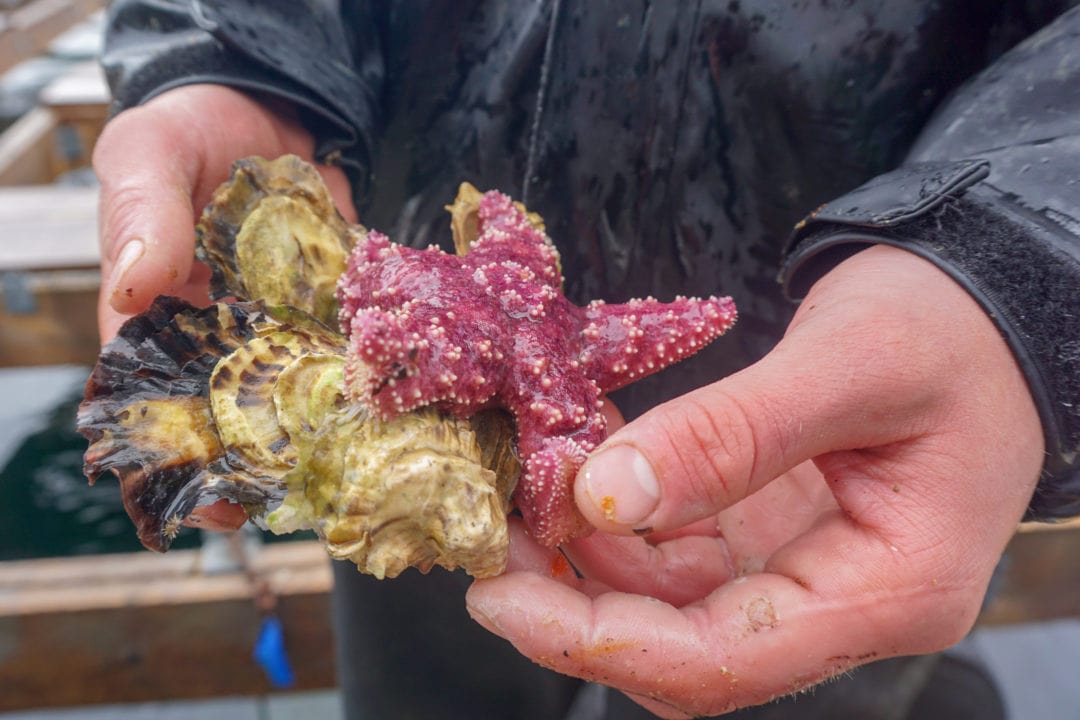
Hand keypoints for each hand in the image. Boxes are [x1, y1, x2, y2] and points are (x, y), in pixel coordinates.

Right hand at [93, 83, 355, 530]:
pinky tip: (408, 405)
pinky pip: (354, 341)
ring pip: (302, 389)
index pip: (160, 399)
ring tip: (368, 474)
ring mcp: (284, 320)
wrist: (266, 100)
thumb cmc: (186, 128)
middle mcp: (223, 332)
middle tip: (311, 505)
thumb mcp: (147, 155)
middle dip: (271, 461)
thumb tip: (135, 288)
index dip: (185, 458)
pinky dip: (375, 370)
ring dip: (329, 429)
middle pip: (239, 412)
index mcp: (159, 317)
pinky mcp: (337, 299)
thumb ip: (143, 216)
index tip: (216, 508)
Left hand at [466, 245, 1044, 717]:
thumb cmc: (952, 328)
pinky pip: (682, 550)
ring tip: (520, 495)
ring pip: (672, 600)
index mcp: (890, 590)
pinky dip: (622, 519)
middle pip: (685, 644)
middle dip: (576, 605)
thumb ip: (731, 435)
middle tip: (490, 543)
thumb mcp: (850, 364)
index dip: (600, 641)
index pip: (724, 658)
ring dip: (588, 560)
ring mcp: (806, 571)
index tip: (502, 597)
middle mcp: (843, 603)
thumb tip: (608, 495)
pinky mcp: (776, 533)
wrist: (988, 301)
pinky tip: (576, 474)